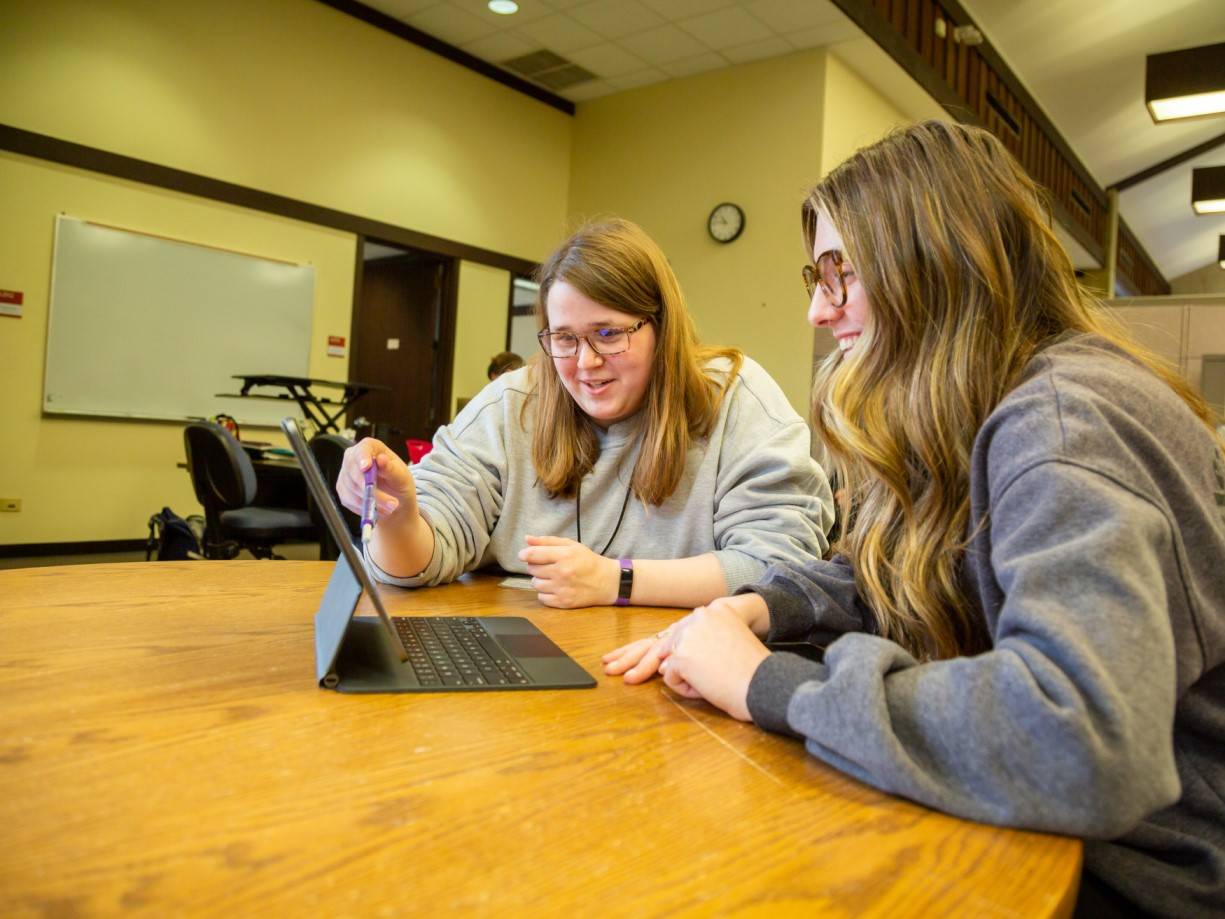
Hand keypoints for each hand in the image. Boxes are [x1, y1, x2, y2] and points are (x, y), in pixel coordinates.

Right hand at [336, 438, 418, 524]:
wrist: (395, 500)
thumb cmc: (399, 483)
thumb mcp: (402, 476)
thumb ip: (391, 469)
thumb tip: (381, 459)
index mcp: (371, 448)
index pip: (363, 448)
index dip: (363, 457)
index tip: (366, 467)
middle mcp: (354, 458)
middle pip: (353, 470)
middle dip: (370, 488)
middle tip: (390, 502)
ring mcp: (345, 474)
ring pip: (351, 488)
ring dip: (371, 501)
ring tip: (389, 507)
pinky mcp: (342, 490)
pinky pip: (349, 500)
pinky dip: (364, 507)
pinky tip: (377, 509)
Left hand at [518, 536, 618, 608]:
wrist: (606, 582)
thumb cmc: (587, 561)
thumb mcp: (571, 545)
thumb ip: (547, 541)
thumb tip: (527, 539)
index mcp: (564, 556)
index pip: (533, 555)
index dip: (524, 554)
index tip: (523, 555)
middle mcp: (561, 573)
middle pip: (532, 569)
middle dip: (536, 566)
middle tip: (547, 565)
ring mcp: (562, 589)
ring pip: (535, 584)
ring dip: (540, 580)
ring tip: (551, 577)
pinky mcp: (563, 602)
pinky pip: (541, 598)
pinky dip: (545, 593)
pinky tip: (554, 588)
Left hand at [604, 597, 770, 721]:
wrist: (764, 682)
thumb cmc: (750, 672)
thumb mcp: (725, 648)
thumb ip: (699, 648)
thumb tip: (669, 664)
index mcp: (708, 614)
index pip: (670, 631)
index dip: (647, 644)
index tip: (627, 651)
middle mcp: (695, 620)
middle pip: (656, 641)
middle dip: (630, 655)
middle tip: (610, 664)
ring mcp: (686, 636)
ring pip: (663, 661)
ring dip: (657, 674)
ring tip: (620, 676)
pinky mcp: (682, 655)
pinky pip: (672, 678)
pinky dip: (687, 689)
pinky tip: (706, 689)